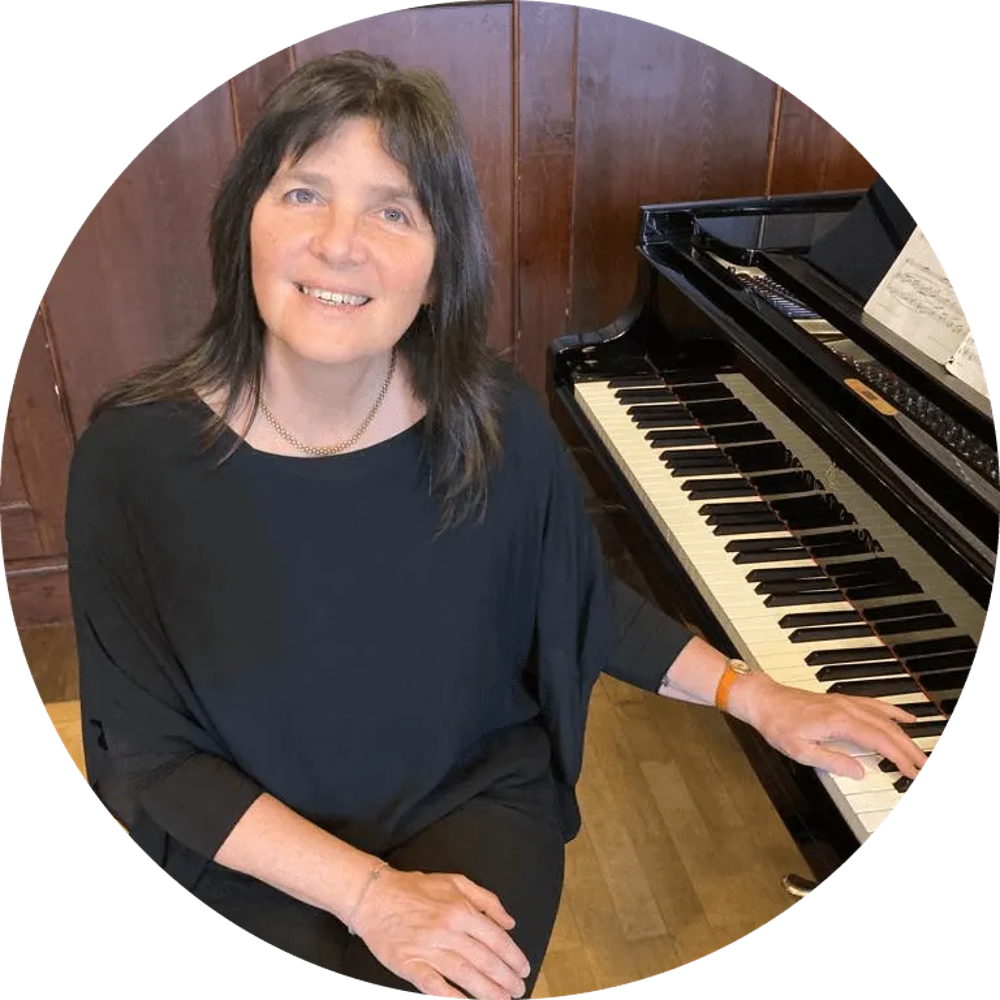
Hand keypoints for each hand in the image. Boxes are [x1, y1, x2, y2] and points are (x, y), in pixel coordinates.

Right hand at [349, 866, 530, 999]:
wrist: (375, 896)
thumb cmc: (416, 888)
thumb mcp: (455, 882)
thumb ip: (486, 900)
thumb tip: (509, 923)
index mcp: (461, 910)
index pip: (496, 939)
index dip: (513, 956)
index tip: (524, 969)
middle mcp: (448, 931)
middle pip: (485, 960)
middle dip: (506, 978)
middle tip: (519, 990)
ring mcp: (429, 950)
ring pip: (466, 976)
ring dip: (488, 992)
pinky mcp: (410, 966)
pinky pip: (435, 986)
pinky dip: (452, 999)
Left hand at [728, 672, 927, 779]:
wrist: (764, 699)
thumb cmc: (777, 723)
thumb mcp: (800, 750)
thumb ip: (831, 761)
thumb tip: (860, 773)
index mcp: (837, 721)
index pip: (878, 740)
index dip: (898, 757)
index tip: (912, 771)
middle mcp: (845, 708)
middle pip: (886, 729)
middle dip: (908, 749)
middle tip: (923, 767)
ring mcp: (845, 701)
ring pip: (884, 717)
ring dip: (905, 734)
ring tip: (920, 751)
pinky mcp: (841, 700)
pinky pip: (874, 704)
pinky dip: (893, 711)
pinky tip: (905, 717)